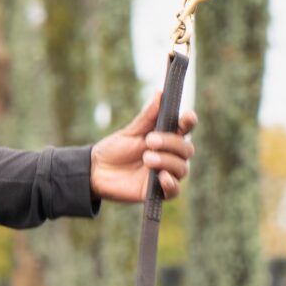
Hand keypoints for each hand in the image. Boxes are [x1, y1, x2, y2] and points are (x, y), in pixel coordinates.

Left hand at [89, 90, 195, 205]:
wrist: (95, 172)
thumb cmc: (114, 150)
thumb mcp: (130, 131)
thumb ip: (148, 116)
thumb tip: (161, 93)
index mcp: (166, 138)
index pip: (185, 129)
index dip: (189, 122)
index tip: (187, 116)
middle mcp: (170, 156)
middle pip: (187, 149)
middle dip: (172, 143)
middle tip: (150, 141)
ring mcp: (166, 173)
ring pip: (182, 168)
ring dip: (167, 161)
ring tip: (147, 158)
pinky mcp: (159, 192)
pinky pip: (174, 190)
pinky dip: (171, 183)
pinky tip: (161, 177)